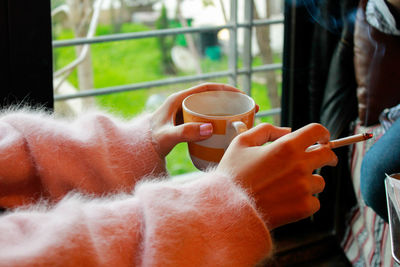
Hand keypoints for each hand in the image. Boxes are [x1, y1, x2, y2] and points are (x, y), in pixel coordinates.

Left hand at [151, 83, 254, 158]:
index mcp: (179, 99)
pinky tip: (229, 130)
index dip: (225, 89)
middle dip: (232, 100)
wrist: (140, 148)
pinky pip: (207, 118)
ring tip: (245, 119)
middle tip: (249, 108)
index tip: (241, 95)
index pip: (206, 88)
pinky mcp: (187, 123)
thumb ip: (185, 133)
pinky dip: (220, 121)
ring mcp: (186, 113)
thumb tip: (210, 128)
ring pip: (211, 108)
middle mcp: (184, 103)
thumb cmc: (150, 140)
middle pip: (212, 97)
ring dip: (228, 111)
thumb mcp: (167, 136)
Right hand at [217, 123, 337, 229]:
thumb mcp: (241, 143)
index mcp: (286, 146)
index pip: (317, 132)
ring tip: (289, 186)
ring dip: (310, 182)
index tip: (322, 139)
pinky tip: (287, 201)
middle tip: (319, 161)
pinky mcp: (304, 207)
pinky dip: (305, 201)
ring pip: (320, 181)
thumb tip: (287, 131)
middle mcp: (299, 165)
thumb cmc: (233, 175)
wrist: (229, 208)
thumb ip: (266, 130)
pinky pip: (315, 202)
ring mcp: (304, 187)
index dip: (322, 133)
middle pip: (327, 155)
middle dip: (326, 156)